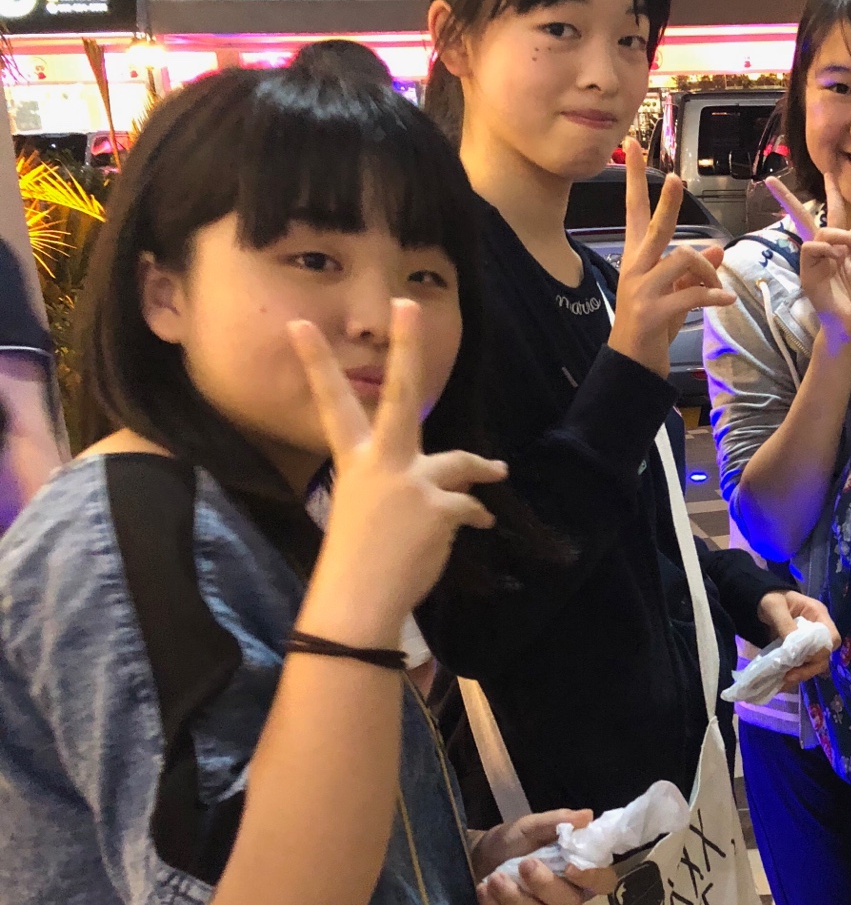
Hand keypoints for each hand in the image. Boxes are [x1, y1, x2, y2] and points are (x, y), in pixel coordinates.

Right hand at [291, 301, 506, 645]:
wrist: (358, 601)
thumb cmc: (358, 560)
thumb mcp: (364, 507)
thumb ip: (394, 481)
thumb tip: (436, 478)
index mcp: (354, 462)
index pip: (331, 405)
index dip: (315, 365)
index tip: (299, 325)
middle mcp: (380, 463)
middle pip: (397, 395)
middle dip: (405, 349)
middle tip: (406, 304)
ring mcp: (410, 482)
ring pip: (459, 461)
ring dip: (480, 468)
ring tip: (497, 471)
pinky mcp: (438, 507)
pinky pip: (469, 506)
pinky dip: (474, 517)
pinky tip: (476, 528)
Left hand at [473, 808, 617, 904]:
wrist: (480, 856)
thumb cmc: (515, 840)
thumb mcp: (532, 825)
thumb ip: (558, 821)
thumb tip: (586, 816)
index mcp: (580, 871)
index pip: (603, 882)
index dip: (591, 878)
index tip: (569, 866)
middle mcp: (568, 897)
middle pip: (570, 904)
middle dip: (545, 885)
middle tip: (524, 864)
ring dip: (515, 898)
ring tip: (494, 876)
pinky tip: (484, 889)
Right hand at [608, 142, 737, 375]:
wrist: (632, 363)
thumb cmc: (653, 325)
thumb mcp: (675, 293)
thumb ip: (694, 271)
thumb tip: (716, 247)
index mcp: (638, 257)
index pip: (635, 209)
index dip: (634, 178)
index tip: (631, 145)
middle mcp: (636, 266)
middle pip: (655, 225)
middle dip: (666, 202)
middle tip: (675, 179)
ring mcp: (641, 288)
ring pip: (681, 258)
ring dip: (708, 270)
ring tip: (720, 288)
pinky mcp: (651, 311)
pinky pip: (690, 295)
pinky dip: (712, 295)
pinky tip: (727, 300)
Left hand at [757, 589, 840, 688]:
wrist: (759, 602)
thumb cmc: (770, 599)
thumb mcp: (774, 607)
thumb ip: (785, 625)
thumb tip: (794, 648)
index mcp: (818, 614)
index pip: (832, 637)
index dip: (822, 650)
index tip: (803, 657)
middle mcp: (819, 629)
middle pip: (825, 654)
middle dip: (810, 667)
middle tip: (790, 675)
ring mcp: (810, 641)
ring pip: (816, 663)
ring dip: (803, 673)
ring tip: (785, 679)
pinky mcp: (801, 650)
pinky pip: (804, 665)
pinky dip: (796, 673)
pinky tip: (783, 678)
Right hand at [766, 177, 850, 353]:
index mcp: (837, 248)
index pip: (833, 216)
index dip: (832, 195)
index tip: (829, 173)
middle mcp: (821, 251)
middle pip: (803, 218)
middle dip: (786, 199)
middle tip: (770, 181)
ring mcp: (811, 262)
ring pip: (818, 233)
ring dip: (837, 235)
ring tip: (850, 248)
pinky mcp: (807, 273)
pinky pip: (811, 249)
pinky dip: (825, 248)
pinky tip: (838, 257)